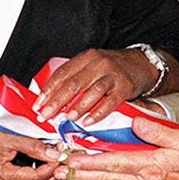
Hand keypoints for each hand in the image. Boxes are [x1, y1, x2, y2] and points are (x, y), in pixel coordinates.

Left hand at [32, 48, 158, 124]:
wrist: (140, 64)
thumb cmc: (111, 68)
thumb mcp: (91, 65)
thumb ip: (74, 77)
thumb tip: (49, 98)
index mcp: (86, 57)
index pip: (62, 74)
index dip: (48, 90)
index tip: (38, 105)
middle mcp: (99, 63)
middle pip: (74, 83)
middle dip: (57, 101)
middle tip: (46, 115)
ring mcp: (113, 75)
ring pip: (92, 92)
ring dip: (78, 107)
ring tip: (66, 118)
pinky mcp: (125, 87)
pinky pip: (110, 102)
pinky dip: (98, 113)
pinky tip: (88, 122)